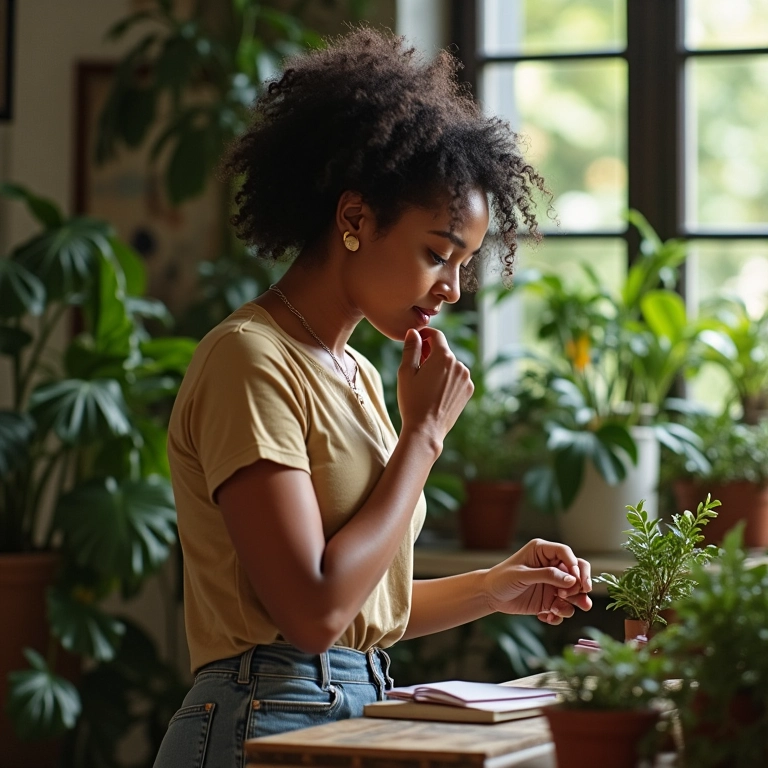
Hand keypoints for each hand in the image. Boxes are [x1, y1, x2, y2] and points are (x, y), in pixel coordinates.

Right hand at [397, 328, 472, 446]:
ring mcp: (466, 378)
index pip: (436, 335)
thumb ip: (410, 348)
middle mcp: (459, 364)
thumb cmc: (412, 401)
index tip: (416, 341)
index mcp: (443, 357)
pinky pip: (457, 377)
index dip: (425, 335)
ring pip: (450, 365)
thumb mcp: (406, 372)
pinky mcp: (468, 390)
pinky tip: (435, 392)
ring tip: (425, 383)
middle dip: (430, 354)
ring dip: (440, 367)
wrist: (426, 430)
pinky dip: (448, 379)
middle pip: (443, 351)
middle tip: (416, 366)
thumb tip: (414, 332)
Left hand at [483, 539, 592, 624]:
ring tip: (558, 610)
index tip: (576, 581)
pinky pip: (564, 608)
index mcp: (542, 552)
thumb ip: (546, 575)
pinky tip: (547, 617)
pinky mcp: (551, 600)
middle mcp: (551, 567)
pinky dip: (560, 614)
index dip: (575, 566)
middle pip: (577, 572)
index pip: (566, 554)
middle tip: (575, 596)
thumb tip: (571, 580)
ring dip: (573, 603)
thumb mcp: (521, 575)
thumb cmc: (501, 578)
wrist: (490, 596)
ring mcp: (553, 584)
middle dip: (581, 585)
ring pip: (575, 593)